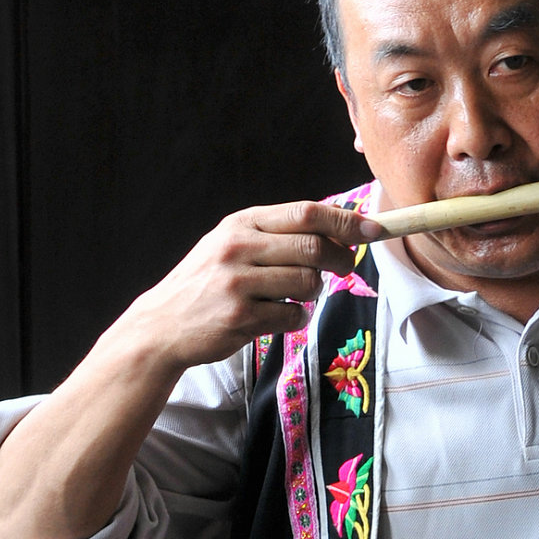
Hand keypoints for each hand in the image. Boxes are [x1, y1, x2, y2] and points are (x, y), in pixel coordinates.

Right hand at [125, 199, 380, 372]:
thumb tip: (341, 230)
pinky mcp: (241, 317)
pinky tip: (280, 318)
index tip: (376, 229)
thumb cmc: (209, 284)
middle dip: (341, 258)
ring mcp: (238, 282)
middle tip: (346, 268)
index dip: (346, 221)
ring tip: (294, 296)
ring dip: (313, 294)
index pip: (306, 213)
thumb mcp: (233, 245)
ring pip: (308, 283)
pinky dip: (297, 319)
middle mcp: (238, 246)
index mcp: (242, 223)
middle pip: (314, 246)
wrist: (163, 325)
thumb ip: (278, 235)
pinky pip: (294, 316)